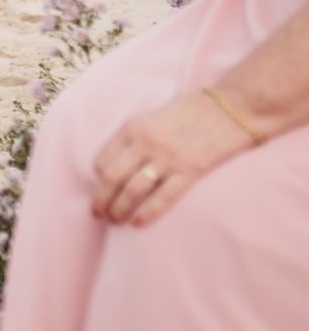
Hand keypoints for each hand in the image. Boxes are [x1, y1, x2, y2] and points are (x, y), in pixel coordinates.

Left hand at [91, 90, 256, 226]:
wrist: (233, 107)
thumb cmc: (192, 112)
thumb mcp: (154, 117)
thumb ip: (136, 137)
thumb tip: (120, 163)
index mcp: (133, 127)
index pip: (103, 159)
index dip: (97, 179)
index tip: (100, 189)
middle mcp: (145, 142)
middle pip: (112, 177)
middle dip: (101, 199)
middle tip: (98, 214)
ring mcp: (167, 157)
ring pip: (132, 190)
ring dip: (119, 208)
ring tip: (115, 220)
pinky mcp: (191, 170)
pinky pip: (162, 197)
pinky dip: (147, 212)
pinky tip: (137, 223)